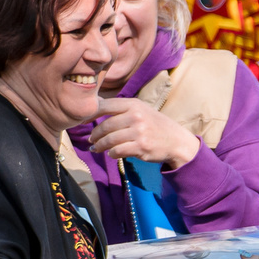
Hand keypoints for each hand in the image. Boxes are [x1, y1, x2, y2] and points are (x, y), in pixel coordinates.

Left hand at [83, 97, 200, 168]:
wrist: (176, 141)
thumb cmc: (156, 125)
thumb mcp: (141, 110)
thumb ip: (122, 109)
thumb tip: (96, 106)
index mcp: (134, 104)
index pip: (105, 106)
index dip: (90, 114)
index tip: (82, 121)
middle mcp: (135, 116)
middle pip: (105, 125)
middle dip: (95, 134)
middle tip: (91, 140)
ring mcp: (138, 132)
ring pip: (109, 140)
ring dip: (99, 146)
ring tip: (96, 148)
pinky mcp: (140, 147)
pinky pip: (117, 151)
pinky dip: (111, 153)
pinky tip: (111, 154)